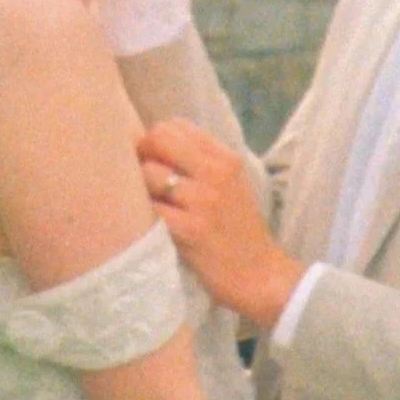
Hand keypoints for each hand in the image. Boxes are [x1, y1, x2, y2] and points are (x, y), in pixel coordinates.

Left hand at [138, 119, 305, 328]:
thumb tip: (155, 145)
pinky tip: (148, 225)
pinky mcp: (188, 229)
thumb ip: (201, 162)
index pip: (176, 125)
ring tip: (146, 204)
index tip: (152, 159)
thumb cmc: (239, 230)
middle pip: (160, 139)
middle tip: (142, 178)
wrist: (259, 274)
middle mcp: (215, 172)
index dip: (156, 139)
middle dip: (142, 154)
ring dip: (139, 188)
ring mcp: (202, 200)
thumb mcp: (231, 184)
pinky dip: (141, 215)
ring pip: (149, 173)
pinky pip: (150, 209)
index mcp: (225, 158)